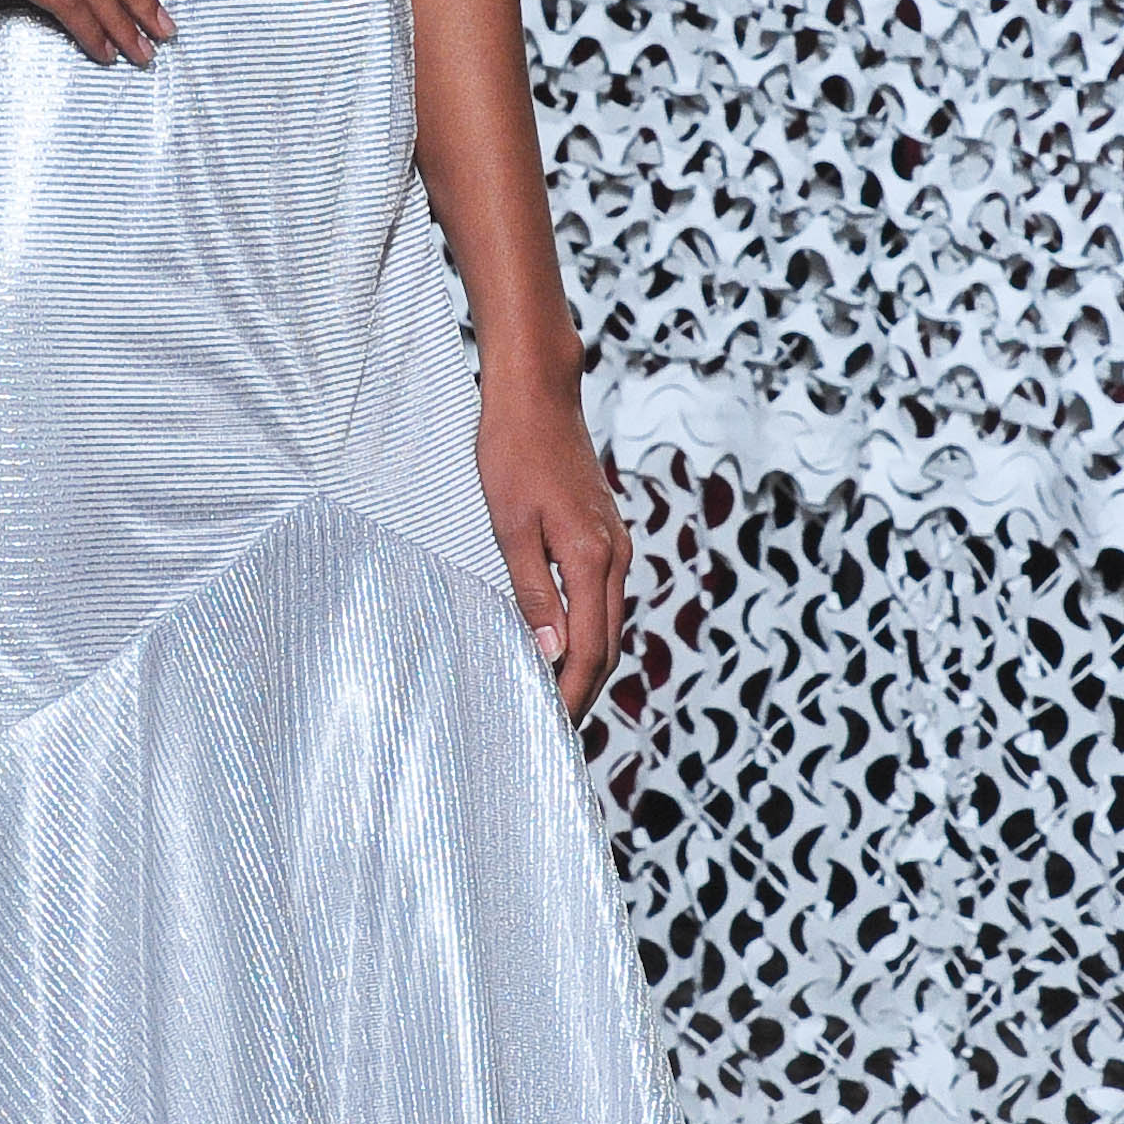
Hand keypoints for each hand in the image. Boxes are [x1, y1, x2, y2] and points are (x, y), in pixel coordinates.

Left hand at [477, 369, 628, 719]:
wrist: (539, 394)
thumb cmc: (514, 452)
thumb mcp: (510, 526)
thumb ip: (532, 591)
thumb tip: (551, 651)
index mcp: (591, 558)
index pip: (590, 649)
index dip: (574, 693)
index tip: (555, 728)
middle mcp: (614, 555)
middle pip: (608, 643)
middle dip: (586, 689)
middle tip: (557, 729)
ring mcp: (614, 543)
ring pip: (609, 621)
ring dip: (588, 663)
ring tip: (558, 696)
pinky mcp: (605, 533)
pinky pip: (604, 597)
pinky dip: (589, 630)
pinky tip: (565, 642)